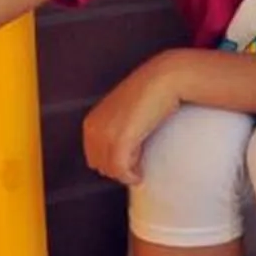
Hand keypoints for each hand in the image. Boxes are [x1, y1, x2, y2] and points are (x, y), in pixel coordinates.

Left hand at [82, 56, 183, 186]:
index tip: (132, 158)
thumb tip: (121, 158)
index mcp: (91, 123)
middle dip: (120, 167)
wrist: (164, 79)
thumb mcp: (124, 113)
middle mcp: (94, 129)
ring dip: (128, 170)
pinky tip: (141, 171)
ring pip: (111, 170)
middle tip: (139, 157)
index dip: (113, 162)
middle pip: (101, 166)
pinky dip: (132, 176)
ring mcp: (105, 135)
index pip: (94, 158)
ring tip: (142, 155)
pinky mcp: (120, 140)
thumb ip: (116, 130)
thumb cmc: (150, 94)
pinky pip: (121, 170)